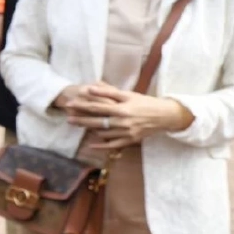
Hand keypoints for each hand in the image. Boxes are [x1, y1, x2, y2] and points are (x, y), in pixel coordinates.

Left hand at [63, 82, 191, 149]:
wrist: (165, 116)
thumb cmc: (145, 103)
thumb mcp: (128, 94)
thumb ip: (109, 92)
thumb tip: (90, 87)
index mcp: (122, 109)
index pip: (97, 107)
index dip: (82, 105)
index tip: (70, 104)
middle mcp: (123, 122)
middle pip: (97, 122)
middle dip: (81, 120)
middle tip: (68, 119)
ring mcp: (127, 133)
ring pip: (103, 133)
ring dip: (90, 130)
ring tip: (79, 126)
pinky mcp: (130, 140)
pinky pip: (113, 145)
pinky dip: (101, 145)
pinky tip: (90, 144)